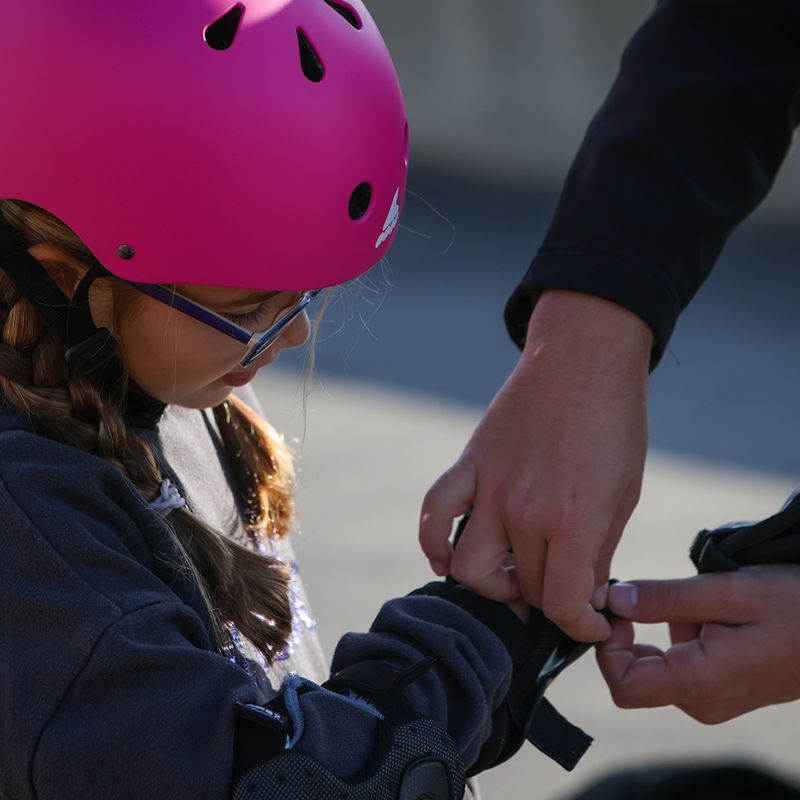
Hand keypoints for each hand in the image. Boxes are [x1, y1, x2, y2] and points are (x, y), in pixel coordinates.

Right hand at [419, 290, 651, 641]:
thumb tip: (582, 593)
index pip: (562, 604)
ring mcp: (490, 487)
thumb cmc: (614, 425)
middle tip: (562, 588)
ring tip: (512, 576)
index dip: (579, 625)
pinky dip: (434, 543)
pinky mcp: (471, 464)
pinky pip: (435, 512)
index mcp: (573, 521)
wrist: (584, 359)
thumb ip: (598, 550)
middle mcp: (524, 511)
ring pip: (468, 568)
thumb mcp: (623, 494)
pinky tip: (446, 558)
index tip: (590, 622)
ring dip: (492, 585)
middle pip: (523, 588)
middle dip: (548, 600)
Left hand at [597, 566, 799, 722]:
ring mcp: (713, 699)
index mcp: (700, 682)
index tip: (618, 609)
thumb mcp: (729, 591)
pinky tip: (712, 612)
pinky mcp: (721, 689)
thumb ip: (666, 598)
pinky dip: (682, 634)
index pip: (623, 686)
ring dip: (662, 629)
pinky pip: (682, 663)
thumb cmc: (795, 606)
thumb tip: (614, 599)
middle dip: (632, 633)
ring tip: (700, 600)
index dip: (608, 647)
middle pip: (635, 675)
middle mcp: (702, 701)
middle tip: (646, 592)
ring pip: (658, 665)